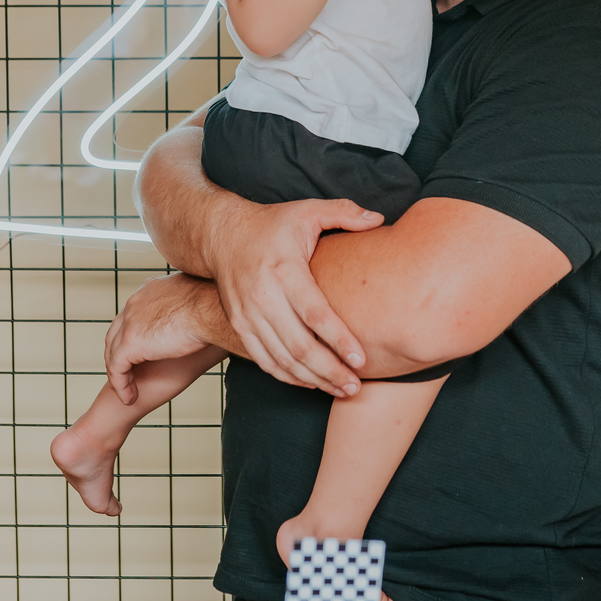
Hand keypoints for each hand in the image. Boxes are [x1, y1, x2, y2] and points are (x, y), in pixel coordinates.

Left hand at [104, 276, 223, 401]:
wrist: (212, 307)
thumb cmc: (217, 303)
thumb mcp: (200, 301)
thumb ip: (193, 308)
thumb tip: (211, 316)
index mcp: (150, 290)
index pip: (132, 314)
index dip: (134, 336)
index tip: (143, 353)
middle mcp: (135, 303)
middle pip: (117, 333)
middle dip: (119, 355)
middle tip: (128, 375)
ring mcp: (130, 322)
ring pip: (114, 352)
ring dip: (120, 375)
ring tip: (129, 392)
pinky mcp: (130, 343)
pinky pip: (117, 368)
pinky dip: (122, 385)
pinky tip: (130, 398)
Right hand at [208, 196, 383, 394]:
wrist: (221, 235)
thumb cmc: (271, 224)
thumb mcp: (306, 210)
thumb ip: (343, 212)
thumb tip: (380, 219)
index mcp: (284, 269)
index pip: (314, 313)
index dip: (338, 339)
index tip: (361, 359)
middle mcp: (263, 296)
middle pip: (298, 345)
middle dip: (329, 370)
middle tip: (356, 386)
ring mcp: (248, 315)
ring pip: (282, 358)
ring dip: (312, 379)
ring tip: (341, 390)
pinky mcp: (239, 326)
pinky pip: (264, 360)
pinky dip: (288, 376)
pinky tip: (312, 383)